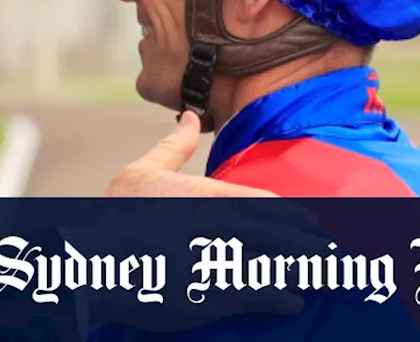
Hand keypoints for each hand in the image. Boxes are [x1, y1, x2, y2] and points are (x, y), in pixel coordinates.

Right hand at [77, 112, 317, 332]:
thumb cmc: (115, 216)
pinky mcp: (215, 298)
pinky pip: (264, 298)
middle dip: (311, 246)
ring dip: (301, 273)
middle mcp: (223, 229)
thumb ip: (174, 146)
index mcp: (209, 196)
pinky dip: (283, 299)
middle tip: (327, 254)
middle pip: (287, 237)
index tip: (313, 225)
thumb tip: (189, 117)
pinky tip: (290, 301)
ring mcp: (221, 264)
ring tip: (312, 277)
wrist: (92, 264)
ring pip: (282, 268)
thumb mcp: (141, 171)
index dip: (299, 218)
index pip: (274, 206)